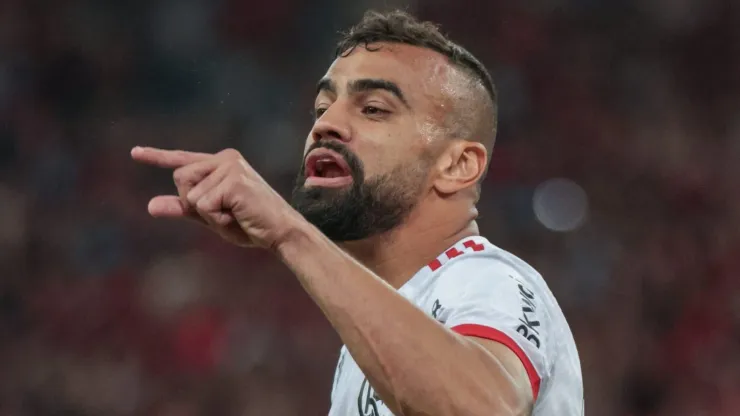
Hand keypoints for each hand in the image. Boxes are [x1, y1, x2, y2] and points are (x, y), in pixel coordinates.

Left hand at [131, 146, 300, 249]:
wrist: (280, 233)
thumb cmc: (250, 224)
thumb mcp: (211, 217)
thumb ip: (183, 208)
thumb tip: (150, 206)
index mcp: (222, 163)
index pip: (183, 160)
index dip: (157, 157)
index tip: (134, 153)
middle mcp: (225, 159)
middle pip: (180, 179)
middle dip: (194, 203)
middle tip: (226, 212)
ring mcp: (229, 167)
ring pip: (190, 195)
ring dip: (208, 214)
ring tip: (235, 214)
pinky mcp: (233, 180)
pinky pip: (202, 205)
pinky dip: (216, 218)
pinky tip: (237, 215)